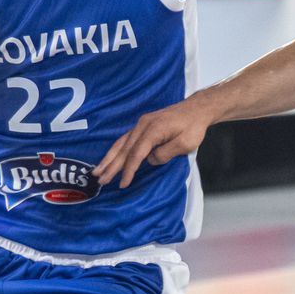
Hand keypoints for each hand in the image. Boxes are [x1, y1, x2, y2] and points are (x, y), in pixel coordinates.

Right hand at [93, 97, 214, 187]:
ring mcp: (142, 124)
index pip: (136, 154)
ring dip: (109, 158)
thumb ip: (165, 154)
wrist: (196, 109)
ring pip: (122, 143)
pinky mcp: (143, 125)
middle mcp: (143, 125)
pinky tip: (111, 158)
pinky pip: (126, 139)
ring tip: (97, 171)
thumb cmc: (193, 127)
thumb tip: (150, 160)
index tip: (123, 184)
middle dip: (111, 165)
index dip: (129, 170)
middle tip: (99, 179)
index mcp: (153, 130)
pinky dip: (117, 150)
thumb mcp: (184, 144)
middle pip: (124, 148)